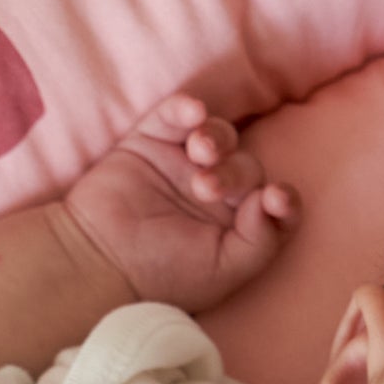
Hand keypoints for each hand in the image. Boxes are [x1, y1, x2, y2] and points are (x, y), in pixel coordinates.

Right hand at [57, 80, 297, 314]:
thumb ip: (262, 240)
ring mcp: (183, 164)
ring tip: (200, 154)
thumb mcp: (224, 271)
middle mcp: (216, 193)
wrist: (100, 261)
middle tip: (205, 188)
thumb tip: (271, 198)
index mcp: (237, 225)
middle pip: (247, 166)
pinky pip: (176, 114)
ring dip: (217, 139)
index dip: (283, 199)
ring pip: (220, 135)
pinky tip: (193, 113)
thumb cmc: (164, 275)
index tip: (274, 198)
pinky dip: (187, 108)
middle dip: (235, 173)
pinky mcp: (151, 141)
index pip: (275, 203)